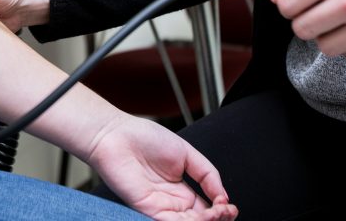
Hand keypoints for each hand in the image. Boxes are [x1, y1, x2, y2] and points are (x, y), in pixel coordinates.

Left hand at [85, 115, 237, 220]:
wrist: (116, 133)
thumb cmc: (143, 138)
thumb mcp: (187, 153)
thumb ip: (207, 174)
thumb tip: (223, 195)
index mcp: (181, 191)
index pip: (206, 210)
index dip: (221, 211)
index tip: (229, 205)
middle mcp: (171, 203)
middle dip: (217, 218)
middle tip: (224, 209)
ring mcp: (159, 207)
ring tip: (216, 211)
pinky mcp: (146, 209)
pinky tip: (201, 216)